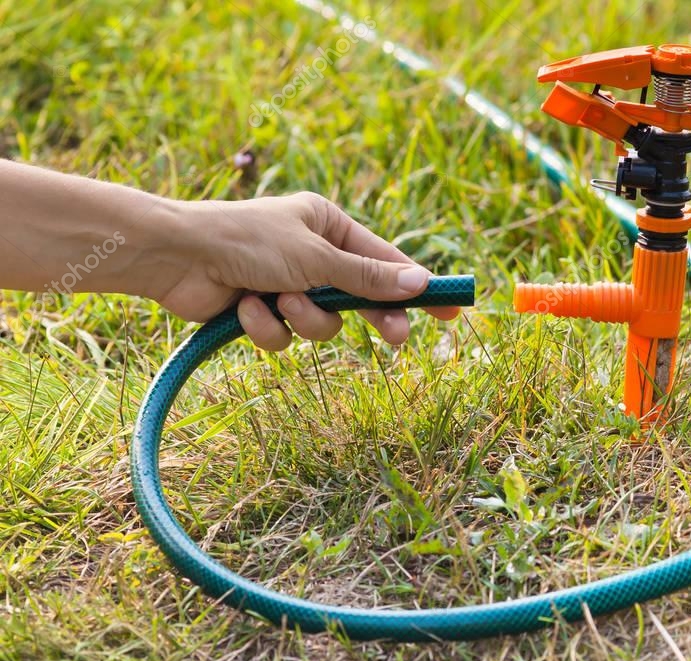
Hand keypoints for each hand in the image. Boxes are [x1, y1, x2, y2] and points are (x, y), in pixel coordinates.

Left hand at [152, 192, 458, 349]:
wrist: (175, 257)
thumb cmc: (246, 240)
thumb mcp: (317, 257)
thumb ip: (368, 276)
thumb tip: (420, 283)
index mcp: (328, 225)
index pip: (386, 260)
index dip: (417, 287)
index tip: (449, 309)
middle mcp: (311, 253)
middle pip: (360, 297)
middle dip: (369, 317)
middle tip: (395, 339)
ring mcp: (286, 284)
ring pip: (321, 323)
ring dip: (302, 319)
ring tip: (278, 302)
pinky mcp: (261, 312)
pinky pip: (284, 336)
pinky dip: (266, 326)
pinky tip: (244, 308)